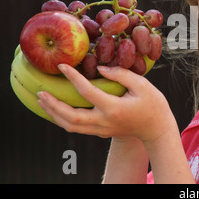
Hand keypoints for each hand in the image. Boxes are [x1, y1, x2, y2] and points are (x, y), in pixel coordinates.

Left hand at [37, 64, 173, 142]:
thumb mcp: (142, 85)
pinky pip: (76, 128)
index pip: (86, 92)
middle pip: (70, 117)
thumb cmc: (153, 105)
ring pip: (70, 126)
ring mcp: (101, 130)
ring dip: (54, 114)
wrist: (157, 129)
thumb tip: (100, 69)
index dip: (72, 77)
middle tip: (41, 92)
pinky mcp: (101, 132)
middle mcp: (104, 122)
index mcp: (113, 108)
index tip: (62, 66)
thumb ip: (121, 75)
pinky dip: (63, 119)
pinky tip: (57, 110)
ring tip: (43, 101)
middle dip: (53, 105)